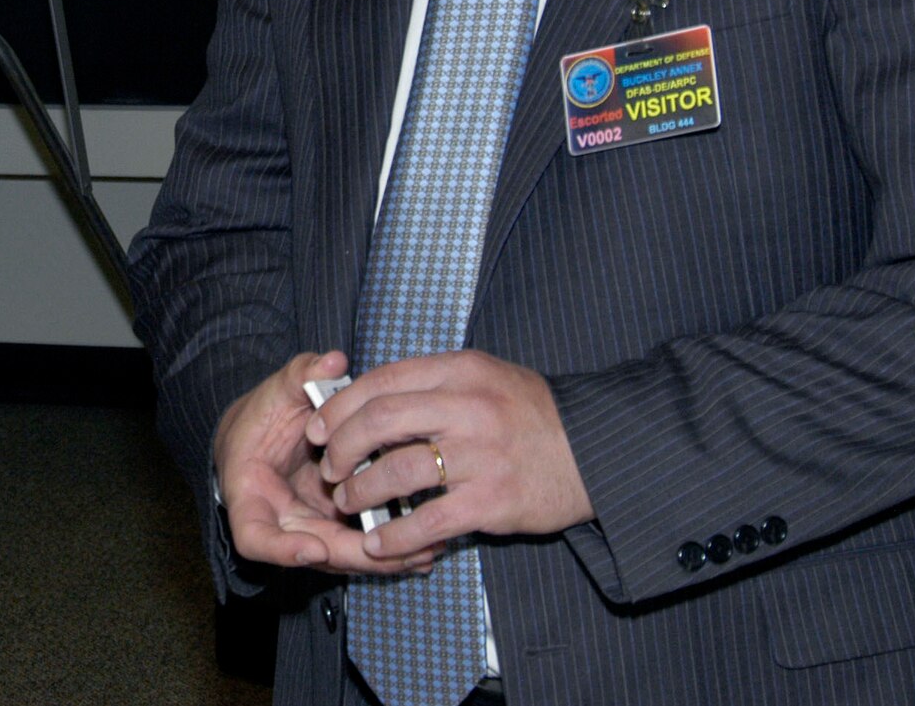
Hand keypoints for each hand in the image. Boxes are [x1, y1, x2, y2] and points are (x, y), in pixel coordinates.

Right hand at [213, 352, 436, 575]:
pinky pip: (359, 543)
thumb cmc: (263, 414)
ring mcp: (308, 528)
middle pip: (315, 555)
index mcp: (250, 493)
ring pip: (344, 555)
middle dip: (359, 557)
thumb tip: (334, 360)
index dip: (282, 549)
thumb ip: (301, 375)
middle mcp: (279, 521)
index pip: (255, 536)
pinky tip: (427, 548)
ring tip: (426, 552)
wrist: (261, 433)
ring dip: (384, 559)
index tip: (314, 548)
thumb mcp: (278, 391)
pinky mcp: (333, 526)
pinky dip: (391, 547)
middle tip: (401, 553)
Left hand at [307, 349, 593, 558]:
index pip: (382, 381)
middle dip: (340, 447)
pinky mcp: (492, 500)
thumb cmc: (531, 415)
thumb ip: (431, 384)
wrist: (596, 450)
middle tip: (329, 468)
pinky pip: (428, 520)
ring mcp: (480, 455)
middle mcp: (468, 407)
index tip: (318, 426)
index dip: (340, 405)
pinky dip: (396, 536)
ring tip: (348, 503)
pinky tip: (378, 544)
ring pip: (396, 471)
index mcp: (460, 370)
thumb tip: (367, 398)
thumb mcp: (483, 377)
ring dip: (360, 492)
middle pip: (379, 421)